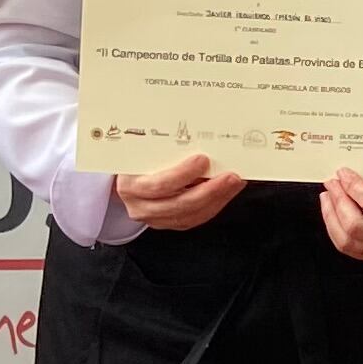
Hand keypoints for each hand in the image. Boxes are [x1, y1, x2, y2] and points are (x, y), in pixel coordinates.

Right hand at [116, 152, 245, 231]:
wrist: (128, 178)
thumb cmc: (138, 160)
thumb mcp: (144, 151)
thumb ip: (166, 149)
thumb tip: (199, 140)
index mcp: (130, 186)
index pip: (158, 185)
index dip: (182, 174)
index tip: (202, 160)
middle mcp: (140, 206)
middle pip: (179, 204)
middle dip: (210, 190)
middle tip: (230, 176)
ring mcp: (156, 219)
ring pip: (191, 215)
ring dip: (217, 198)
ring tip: (234, 183)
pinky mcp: (170, 223)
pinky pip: (196, 218)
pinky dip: (215, 204)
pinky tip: (226, 192)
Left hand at [320, 169, 362, 264]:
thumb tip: (349, 174)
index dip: (350, 186)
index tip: (342, 173)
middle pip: (355, 225)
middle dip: (337, 201)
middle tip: (331, 185)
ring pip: (348, 241)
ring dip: (331, 218)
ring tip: (328, 199)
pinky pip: (351, 249)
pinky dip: (336, 232)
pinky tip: (334, 216)